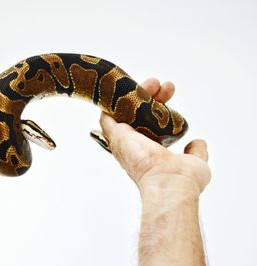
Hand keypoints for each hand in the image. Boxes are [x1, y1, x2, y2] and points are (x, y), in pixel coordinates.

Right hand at [100, 78, 210, 196]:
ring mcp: (124, 140)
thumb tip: (197, 144)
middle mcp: (135, 145)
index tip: (169, 93)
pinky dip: (109, 102)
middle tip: (165, 86)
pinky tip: (117, 88)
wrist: (170, 184)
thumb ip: (195, 152)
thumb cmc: (183, 180)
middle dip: (151, 95)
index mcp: (149, 151)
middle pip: (137, 113)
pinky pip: (106, 116)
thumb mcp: (196, 162)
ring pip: (124, 111)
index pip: (149, 121)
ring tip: (153, 82)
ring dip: (135, 95)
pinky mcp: (117, 135)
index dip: (159, 104)